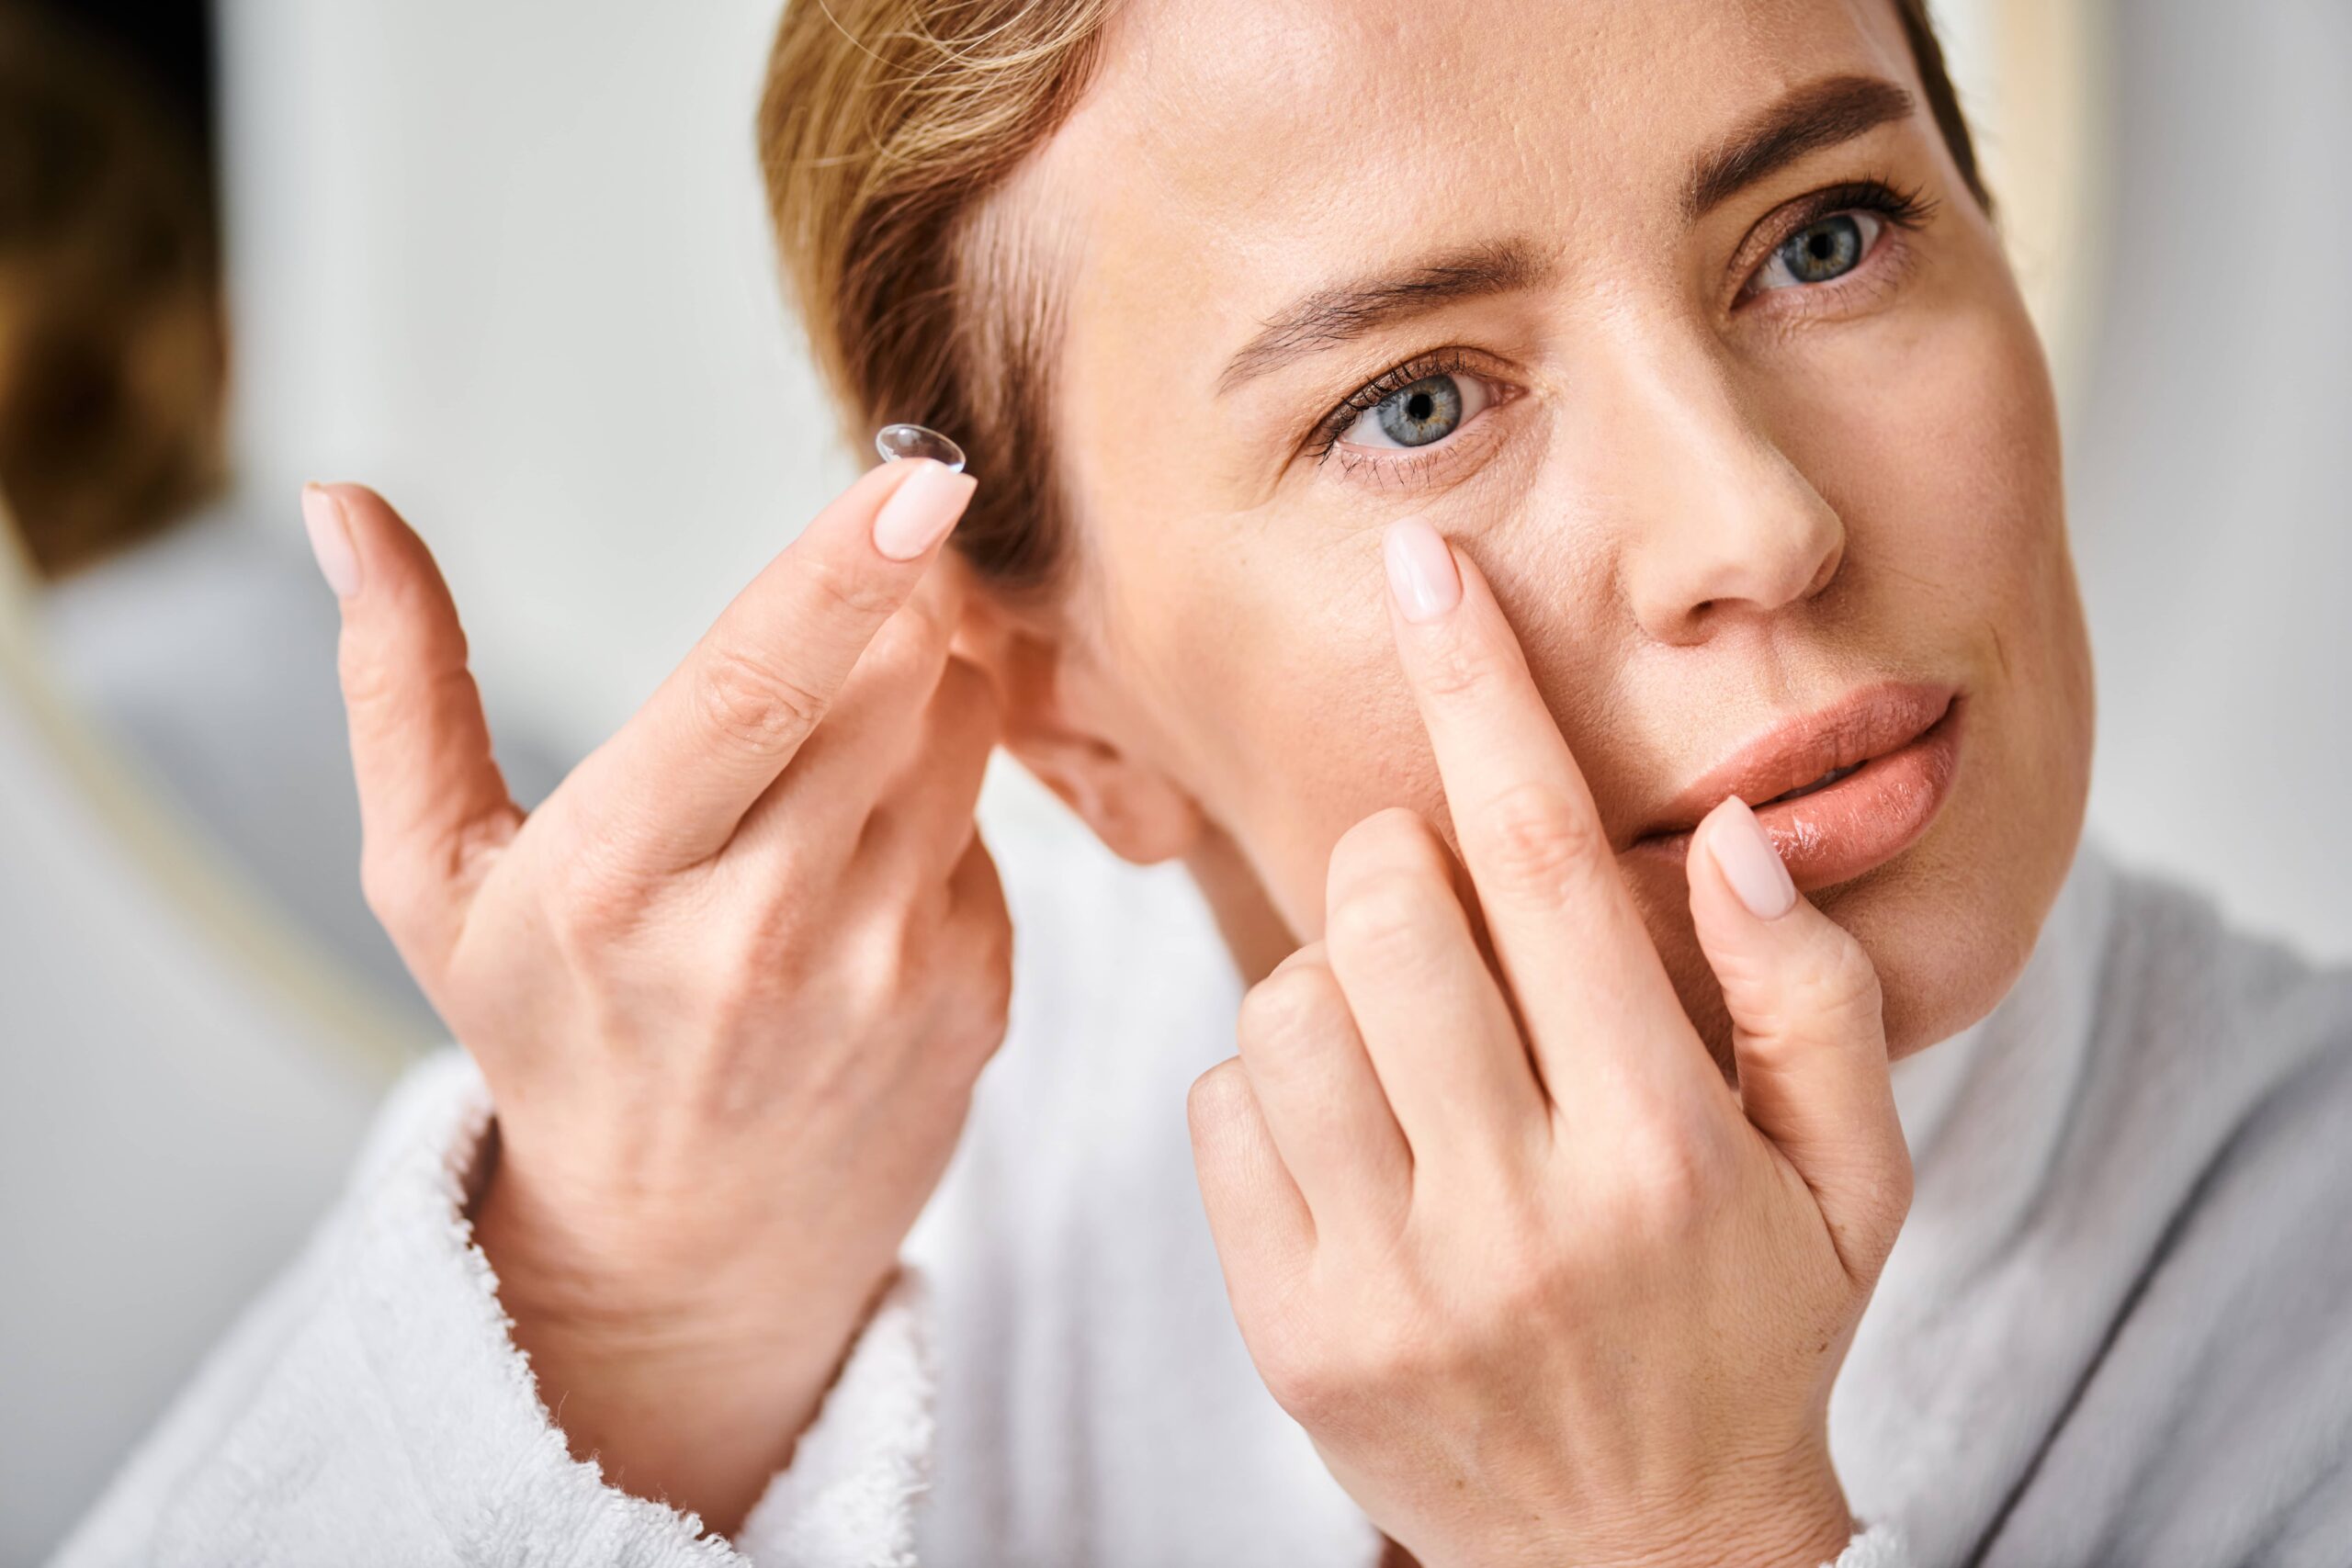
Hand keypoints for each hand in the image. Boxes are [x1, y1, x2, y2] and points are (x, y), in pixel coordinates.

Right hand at [302, 457, 1006, 1533]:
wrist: (684, 1253)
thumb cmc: (551, 1039)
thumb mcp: (436, 883)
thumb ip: (401, 687)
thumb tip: (346, 506)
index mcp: (615, 882)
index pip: (751, 686)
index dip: (844, 569)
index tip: (924, 476)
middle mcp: (764, 933)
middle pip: (898, 679)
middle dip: (883, 616)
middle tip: (831, 638)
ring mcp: (888, 975)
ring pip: (964, 734)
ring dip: (919, 703)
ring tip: (823, 776)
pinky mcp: (979, 998)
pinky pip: (993, 827)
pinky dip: (938, 817)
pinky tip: (861, 885)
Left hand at [1186, 518, 1910, 1567]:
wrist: (1631, 1556)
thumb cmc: (1750, 1333)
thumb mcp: (1854, 1183)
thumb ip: (1814, 1002)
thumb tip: (1733, 837)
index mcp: (1665, 1152)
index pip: (1556, 868)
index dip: (1488, 695)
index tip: (1431, 568)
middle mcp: (1518, 1214)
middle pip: (1391, 908)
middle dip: (1407, 863)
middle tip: (1455, 917)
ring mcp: (1388, 1278)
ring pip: (1288, 998)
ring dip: (1340, 977)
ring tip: (1418, 1048)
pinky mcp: (1289, 1323)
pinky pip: (1225, 1103)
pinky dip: (1276, 1079)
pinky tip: (1360, 1135)